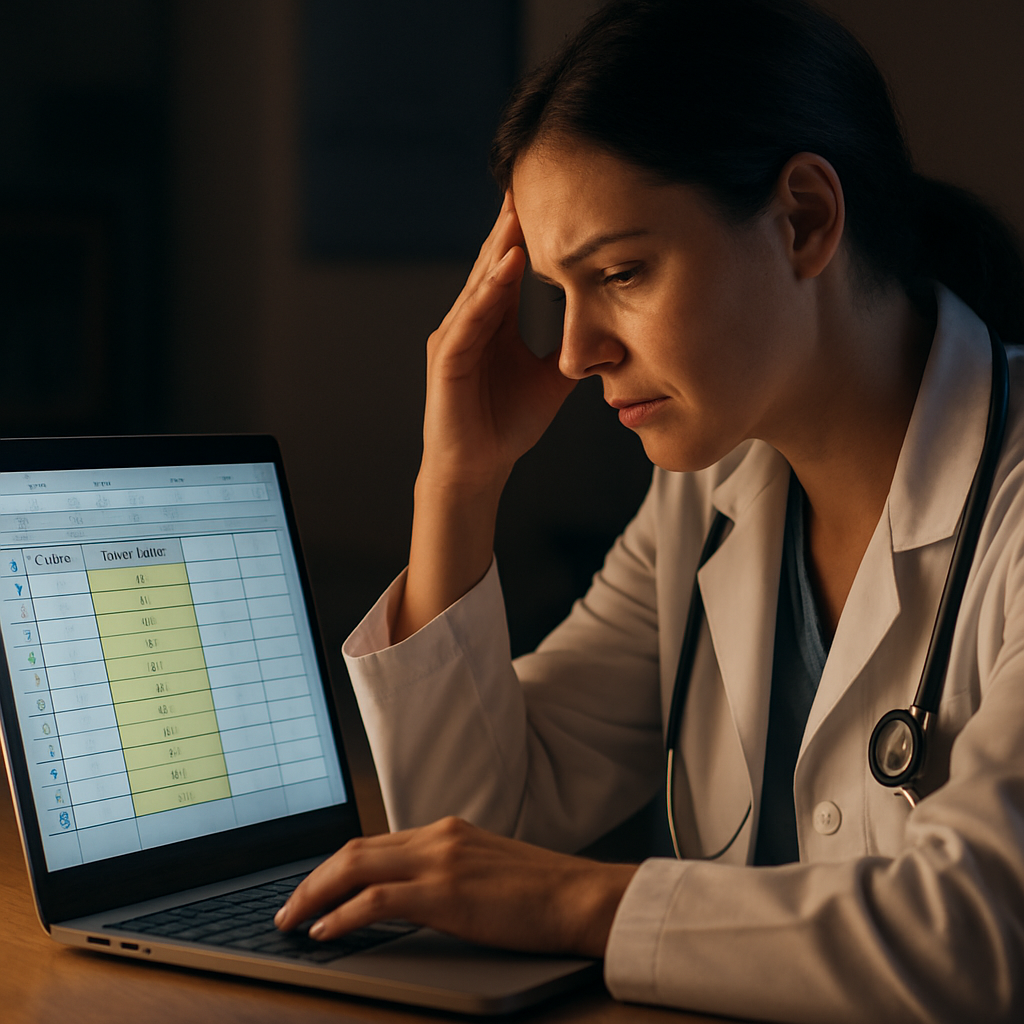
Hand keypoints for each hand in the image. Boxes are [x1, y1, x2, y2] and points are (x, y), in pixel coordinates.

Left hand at [274, 817, 636, 957]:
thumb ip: (449, 873)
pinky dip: (342, 915)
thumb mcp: (487, 871)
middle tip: (288, 909)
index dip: (335, 867)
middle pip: (355, 850)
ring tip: (292, 921)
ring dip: (315, 895)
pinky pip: (376, 900)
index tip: (314, 890)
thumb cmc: (543, 893)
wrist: (582, 896)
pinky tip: (325, 932)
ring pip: (356, 867)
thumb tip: (413, 897)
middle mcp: (438, 837)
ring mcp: (441, 860)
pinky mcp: (446, 892)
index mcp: (447, 831)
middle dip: (313, 879)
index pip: (374, 843)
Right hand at [419, 191, 575, 491]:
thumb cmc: (505, 426)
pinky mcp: (448, 359)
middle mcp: (471, 321)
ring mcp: (456, 337)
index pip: (513, 268)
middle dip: (512, 224)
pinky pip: (471, 317)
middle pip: (495, 263)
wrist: (477, 469)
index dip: (530, 234)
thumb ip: (569, 350)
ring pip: (482, 283)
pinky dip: (489, 290)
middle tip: (530, 179)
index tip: (554, 197)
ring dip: (502, 246)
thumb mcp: (551, 380)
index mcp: (494, 322)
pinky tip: (508, 264)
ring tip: (521, 209)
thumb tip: (608, 329)